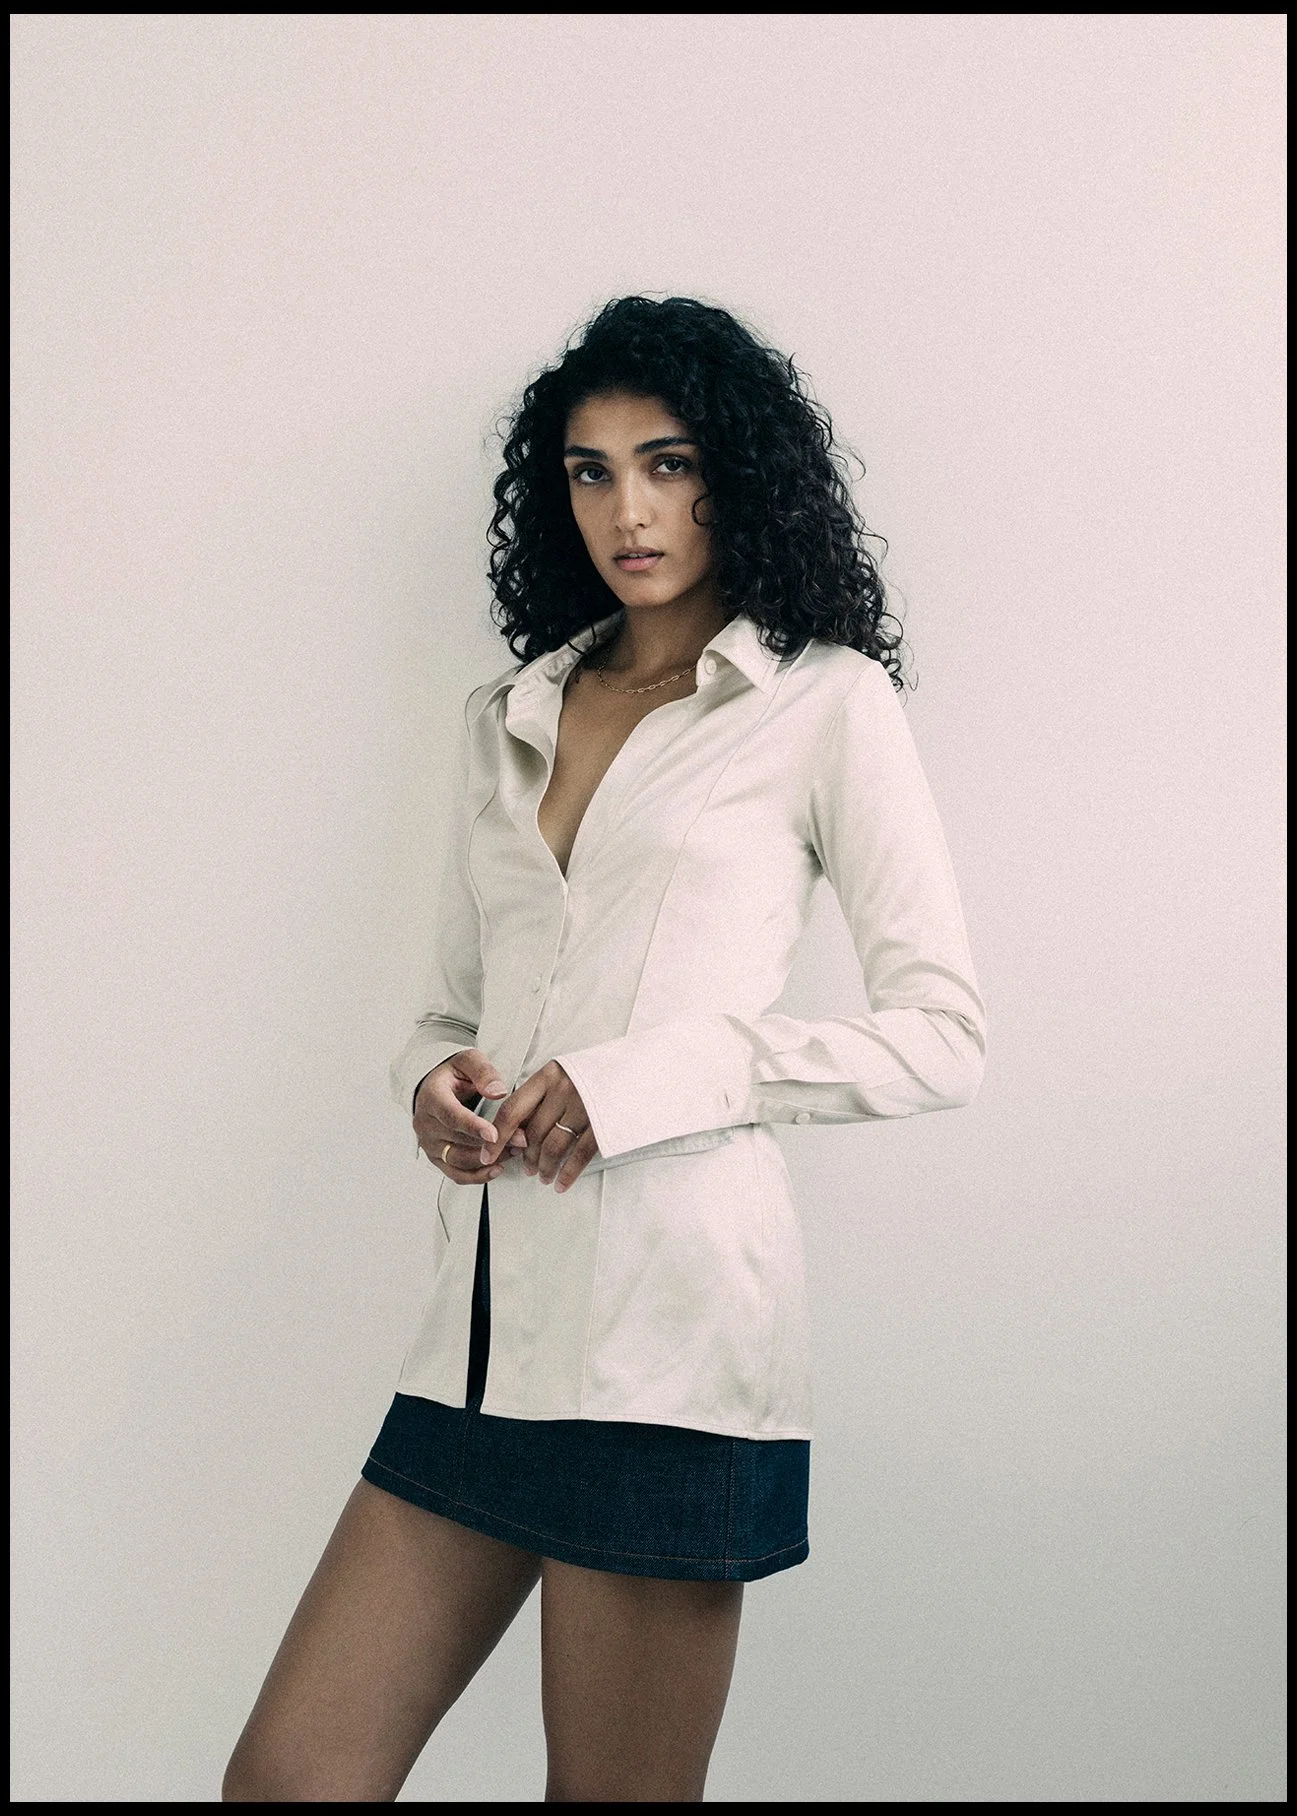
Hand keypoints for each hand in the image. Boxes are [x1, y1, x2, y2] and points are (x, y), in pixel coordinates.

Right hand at [413, 1049, 527, 1183]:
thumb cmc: (453, 1074)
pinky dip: (476, 1176)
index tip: (494, 1134)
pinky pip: (455, 1174)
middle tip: (521, 1140)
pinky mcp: (437, 1157)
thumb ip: (483, 1072)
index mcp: (432, 1098)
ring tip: (514, 1150)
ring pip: (459, 1160)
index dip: (473, 1127)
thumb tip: (498, 1091)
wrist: (434, 1086)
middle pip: (458, 1141)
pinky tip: (496, 1169)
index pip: (451, 1116)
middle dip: (491, 1144)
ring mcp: (430, 1143)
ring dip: (488, 1159)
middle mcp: (426, 1123)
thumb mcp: (468, 1061)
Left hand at [489, 1060, 599, 1193]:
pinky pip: (579, 1154)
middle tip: (527, 1169)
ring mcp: (584, 1106)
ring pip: (553, 1146)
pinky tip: (562, 1183)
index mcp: (549, 1075)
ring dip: (545, 1167)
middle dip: (526, 1156)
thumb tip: (519, 1128)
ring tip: (544, 1177)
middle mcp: (563, 1089)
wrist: (642, 1067)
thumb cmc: (600, 1072)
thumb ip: (543, 1094)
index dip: (497, 1136)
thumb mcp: (566, 1072)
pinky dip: (568, 1173)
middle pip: (533, 1132)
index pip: (512, 1109)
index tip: (487, 1153)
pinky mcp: (603, 1123)